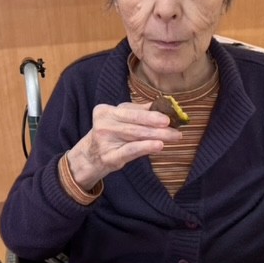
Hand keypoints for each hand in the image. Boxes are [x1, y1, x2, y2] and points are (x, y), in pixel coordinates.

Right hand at [66, 102, 181, 190]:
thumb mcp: (117, 120)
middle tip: (175, 127)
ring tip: (173, 136)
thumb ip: (137, 112)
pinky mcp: (109, 157)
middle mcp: (103, 124)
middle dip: (157, 125)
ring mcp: (104, 140)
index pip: (132, 111)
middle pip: (135, 123)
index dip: (151, 113)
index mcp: (105, 111)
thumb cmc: (109, 136)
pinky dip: (146, 147)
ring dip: (157, 135)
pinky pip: (130, 150)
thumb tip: (162, 105)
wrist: (88, 157)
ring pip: (135, 136)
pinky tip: (159, 146)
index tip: (169, 116)